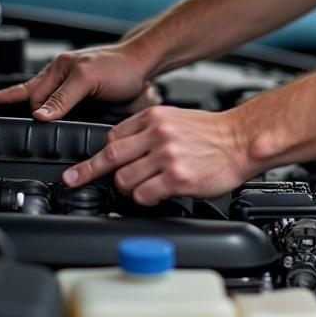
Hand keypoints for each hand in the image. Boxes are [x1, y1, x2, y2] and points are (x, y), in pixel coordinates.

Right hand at [0, 42, 152, 121]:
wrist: (142, 64)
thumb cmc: (121, 67)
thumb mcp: (89, 80)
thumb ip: (64, 98)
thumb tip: (38, 115)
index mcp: (59, 67)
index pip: (33, 97)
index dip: (28, 113)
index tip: (4, 117)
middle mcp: (61, 73)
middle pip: (33, 98)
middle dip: (19, 106)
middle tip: (1, 117)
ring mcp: (70, 82)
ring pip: (40, 96)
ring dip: (24, 101)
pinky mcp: (80, 91)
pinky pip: (55, 99)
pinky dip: (40, 102)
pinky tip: (29, 107)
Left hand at [61, 105, 251, 202]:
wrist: (241, 140)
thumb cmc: (212, 132)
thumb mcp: (176, 119)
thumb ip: (148, 130)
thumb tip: (122, 147)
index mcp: (155, 118)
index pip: (114, 136)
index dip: (103, 152)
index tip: (90, 162)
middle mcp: (158, 135)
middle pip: (110, 156)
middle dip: (87, 171)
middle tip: (73, 179)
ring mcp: (167, 157)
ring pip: (124, 180)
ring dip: (127, 188)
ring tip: (143, 187)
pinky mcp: (177, 179)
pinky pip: (143, 195)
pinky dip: (144, 199)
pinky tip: (156, 194)